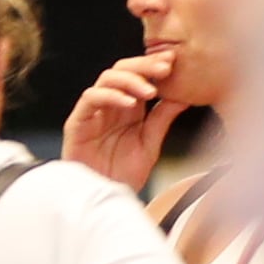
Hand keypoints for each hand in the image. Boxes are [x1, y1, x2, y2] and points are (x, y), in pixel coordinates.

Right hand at [63, 55, 178, 195]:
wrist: (102, 200)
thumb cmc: (123, 175)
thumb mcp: (150, 143)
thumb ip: (162, 117)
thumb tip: (185, 93)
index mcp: (127, 107)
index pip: (137, 75)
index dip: (154, 66)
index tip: (175, 63)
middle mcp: (109, 105)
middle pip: (121, 70)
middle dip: (144, 66)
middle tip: (166, 68)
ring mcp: (92, 113)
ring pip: (106, 79)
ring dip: (130, 80)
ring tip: (150, 91)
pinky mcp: (77, 123)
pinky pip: (90, 99)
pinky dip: (110, 96)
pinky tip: (129, 103)